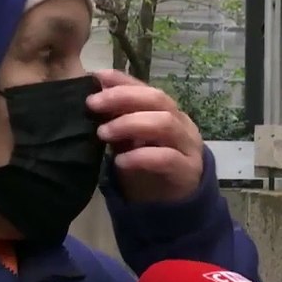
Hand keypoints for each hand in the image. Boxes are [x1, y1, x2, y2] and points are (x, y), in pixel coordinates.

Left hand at [87, 69, 203, 202]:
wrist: (172, 205)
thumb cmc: (148, 167)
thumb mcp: (129, 141)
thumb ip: (116, 120)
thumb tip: (93, 98)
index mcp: (167, 112)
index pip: (146, 88)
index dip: (122, 80)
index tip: (96, 76)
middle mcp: (181, 123)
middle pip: (158, 100)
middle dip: (123, 98)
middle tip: (93, 104)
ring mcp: (187, 146)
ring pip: (165, 124)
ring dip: (130, 124)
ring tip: (103, 133)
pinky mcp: (187, 170)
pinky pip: (166, 158)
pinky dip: (140, 156)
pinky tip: (120, 161)